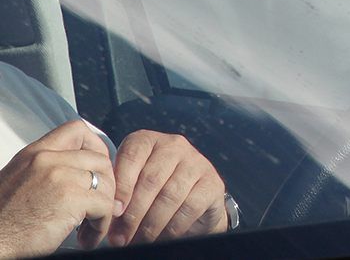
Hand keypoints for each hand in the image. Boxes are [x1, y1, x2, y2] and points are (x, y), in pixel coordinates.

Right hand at [0, 119, 115, 257]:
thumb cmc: (3, 221)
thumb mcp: (19, 180)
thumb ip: (45, 169)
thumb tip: (75, 171)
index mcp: (34, 154)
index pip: (76, 130)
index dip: (95, 146)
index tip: (97, 168)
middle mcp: (47, 160)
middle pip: (99, 159)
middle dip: (107, 184)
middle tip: (100, 204)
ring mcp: (60, 176)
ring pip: (106, 183)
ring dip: (105, 207)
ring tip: (93, 225)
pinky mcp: (71, 198)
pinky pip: (104, 206)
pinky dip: (102, 223)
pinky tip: (89, 235)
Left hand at [107, 130, 226, 246]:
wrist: (192, 202)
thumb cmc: (151, 195)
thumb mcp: (131, 188)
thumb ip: (117, 197)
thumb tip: (103, 221)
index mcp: (148, 141)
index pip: (132, 156)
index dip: (121, 186)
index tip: (113, 212)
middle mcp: (174, 145)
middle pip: (150, 179)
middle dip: (133, 214)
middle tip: (120, 238)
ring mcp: (196, 161)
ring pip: (169, 195)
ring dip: (150, 225)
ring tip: (137, 242)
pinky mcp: (212, 182)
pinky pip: (189, 207)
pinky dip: (172, 228)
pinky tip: (161, 238)